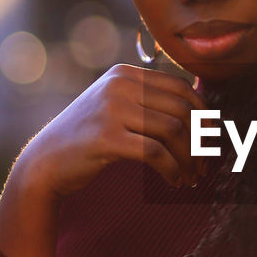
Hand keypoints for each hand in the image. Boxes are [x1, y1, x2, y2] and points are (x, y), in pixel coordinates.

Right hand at [18, 64, 211, 196]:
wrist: (45, 161)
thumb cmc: (88, 138)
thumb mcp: (117, 107)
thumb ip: (150, 102)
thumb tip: (204, 110)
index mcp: (125, 74)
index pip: (181, 88)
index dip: (204, 115)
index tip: (211, 140)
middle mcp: (119, 85)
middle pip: (182, 109)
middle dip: (200, 141)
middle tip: (204, 165)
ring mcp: (111, 109)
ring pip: (173, 131)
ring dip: (189, 159)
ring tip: (191, 177)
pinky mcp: (106, 137)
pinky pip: (156, 153)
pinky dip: (172, 170)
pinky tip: (174, 182)